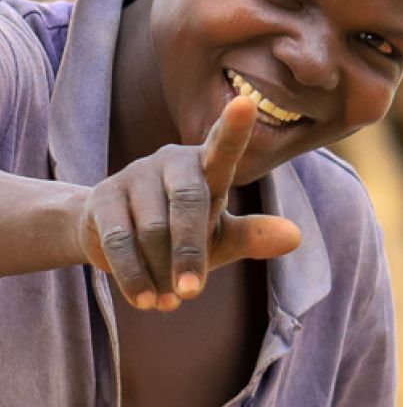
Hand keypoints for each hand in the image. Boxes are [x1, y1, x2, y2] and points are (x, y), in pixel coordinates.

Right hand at [79, 96, 300, 312]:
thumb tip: (296, 236)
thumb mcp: (221, 237)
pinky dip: (134, 277)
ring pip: (152, 231)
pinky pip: (120, 242)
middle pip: (187, 204)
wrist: (114, 237)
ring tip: (169, 302)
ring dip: (161, 273)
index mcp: (206, 168)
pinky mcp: (102, 200)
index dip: (234, 129)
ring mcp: (133, 176)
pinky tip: (144, 300)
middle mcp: (170, 163)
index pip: (222, 148)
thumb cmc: (183, 234)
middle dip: (190, 252)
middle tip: (193, 293)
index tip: (247, 104)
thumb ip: (254, 236)